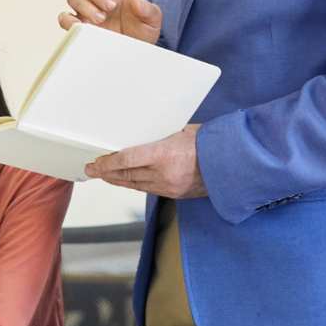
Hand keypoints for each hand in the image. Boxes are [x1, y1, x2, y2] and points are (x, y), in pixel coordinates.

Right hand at [59, 0, 162, 43]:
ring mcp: (87, 10)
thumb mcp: (154, 20)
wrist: (133, 55)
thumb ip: (148, 9)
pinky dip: (70, 21)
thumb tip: (134, 1)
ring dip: (85, 6)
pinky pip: (65, 17)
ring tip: (100, 21)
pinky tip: (83, 27)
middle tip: (110, 7)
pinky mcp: (80, 27)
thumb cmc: (143, 34)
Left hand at [85, 124, 206, 198]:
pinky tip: (127, 181)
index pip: (127, 160)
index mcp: (164, 154)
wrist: (234, 162)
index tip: (95, 163)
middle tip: (92, 170)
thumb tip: (140, 138)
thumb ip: (159, 137)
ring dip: (118, 180)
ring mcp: (171, 186)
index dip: (107, 163)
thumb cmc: (209, 141)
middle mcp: (165, 174)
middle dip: (107, 173)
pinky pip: (149, 190)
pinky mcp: (176, 194)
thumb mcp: (180, 131)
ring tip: (104, 176)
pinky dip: (135, 185)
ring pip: (136, 185)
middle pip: (127, 175)